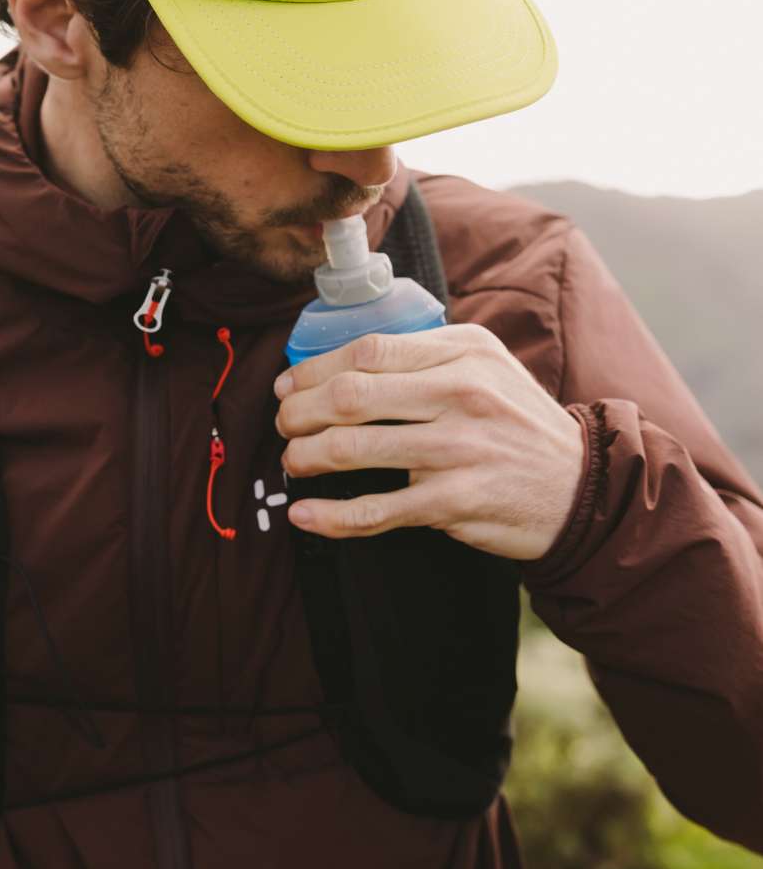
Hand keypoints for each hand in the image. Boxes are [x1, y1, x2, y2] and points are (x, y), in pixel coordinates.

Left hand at [272, 323, 582, 559]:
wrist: (583, 486)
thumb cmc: (516, 424)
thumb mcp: (485, 368)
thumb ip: (424, 357)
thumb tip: (338, 363)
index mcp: (464, 353)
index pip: (367, 352)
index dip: (312, 370)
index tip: (287, 386)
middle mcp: (462, 394)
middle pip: (348, 397)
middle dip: (298, 413)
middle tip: (284, 425)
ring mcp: (459, 449)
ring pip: (351, 450)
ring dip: (304, 457)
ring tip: (294, 461)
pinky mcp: (455, 501)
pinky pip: (374, 510)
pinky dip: (329, 516)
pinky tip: (304, 515)